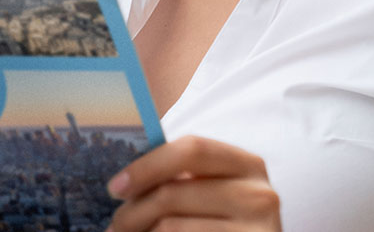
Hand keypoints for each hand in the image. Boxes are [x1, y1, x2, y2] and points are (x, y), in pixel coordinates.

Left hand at [107, 136, 280, 231]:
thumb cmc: (222, 222)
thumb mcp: (211, 192)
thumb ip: (181, 177)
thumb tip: (124, 180)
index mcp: (247, 165)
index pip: (192, 149)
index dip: (147, 166)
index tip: (115, 187)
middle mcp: (259, 195)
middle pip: (173, 194)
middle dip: (132, 211)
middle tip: (114, 225)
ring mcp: (257, 229)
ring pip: (171, 226)